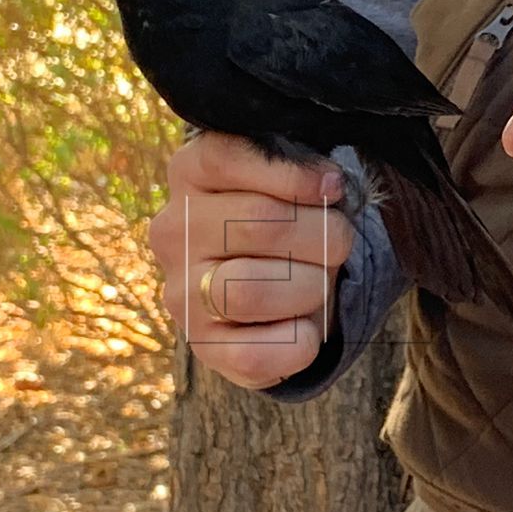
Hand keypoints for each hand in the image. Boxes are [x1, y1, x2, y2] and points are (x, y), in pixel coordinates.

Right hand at [147, 132, 354, 388]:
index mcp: (191, 173)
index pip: (226, 158)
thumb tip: (327, 185)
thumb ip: (303, 170)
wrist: (285, 288)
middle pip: (258, 224)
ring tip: (318, 284)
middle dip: (322, 235)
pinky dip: (300, 342)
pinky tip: (305, 327)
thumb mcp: (294, 181)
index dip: (293, 174)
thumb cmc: (293, 222)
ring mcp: (181, 291)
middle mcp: (173, 230)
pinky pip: (255, 353)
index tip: (333, 187)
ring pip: (251, 291)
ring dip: (311, 288)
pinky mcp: (201, 345)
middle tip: (339, 244)